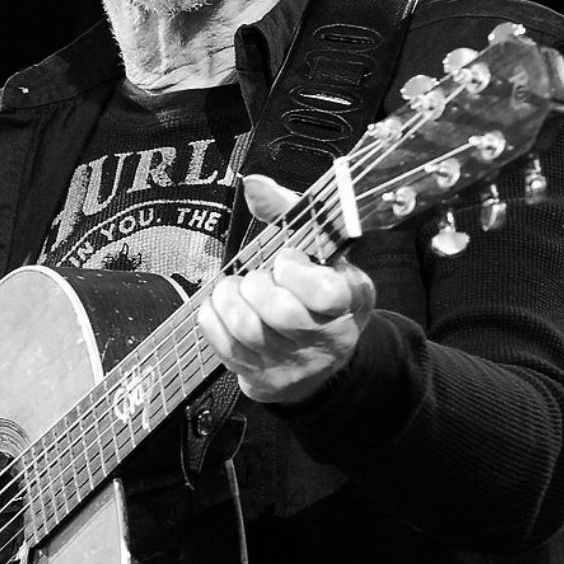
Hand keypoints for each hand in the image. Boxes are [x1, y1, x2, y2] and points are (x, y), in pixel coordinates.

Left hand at [198, 173, 374, 404]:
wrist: (316, 359)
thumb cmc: (316, 295)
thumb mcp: (320, 252)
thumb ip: (289, 213)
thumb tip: (255, 185)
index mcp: (349, 301)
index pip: (325, 293)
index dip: (295, 271)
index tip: (286, 260)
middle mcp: (327, 338)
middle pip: (281, 312)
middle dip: (258, 284)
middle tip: (259, 277)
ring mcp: (292, 363)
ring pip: (247, 327)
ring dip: (230, 298)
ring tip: (238, 289)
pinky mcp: (261, 378)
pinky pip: (222, 344)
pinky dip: (213, 317)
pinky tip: (225, 307)